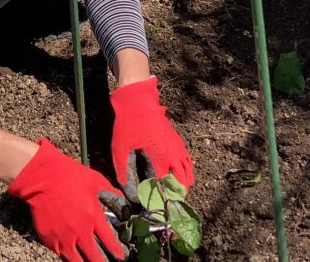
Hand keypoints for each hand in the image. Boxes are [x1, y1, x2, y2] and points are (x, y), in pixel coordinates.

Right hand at [7, 138, 127, 261]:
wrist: (41, 177)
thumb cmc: (69, 176)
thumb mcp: (96, 180)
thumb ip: (112, 193)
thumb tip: (126, 203)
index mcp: (93, 217)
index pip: (109, 242)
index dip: (117, 252)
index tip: (121, 257)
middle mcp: (79, 231)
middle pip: (94, 257)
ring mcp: (63, 237)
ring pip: (76, 261)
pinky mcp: (48, 238)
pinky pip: (59, 253)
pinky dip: (66, 255)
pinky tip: (70, 256)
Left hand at [110, 77, 193, 201]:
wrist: (138, 103)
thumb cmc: (128, 126)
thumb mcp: (120, 150)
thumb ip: (125, 173)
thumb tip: (128, 192)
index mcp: (159, 160)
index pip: (164, 189)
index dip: (158, 200)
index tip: (152, 207)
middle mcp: (173, 157)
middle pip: (182, 186)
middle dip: (174, 197)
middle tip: (164, 203)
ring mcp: (179, 149)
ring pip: (189, 176)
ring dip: (182, 187)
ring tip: (172, 195)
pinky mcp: (179, 143)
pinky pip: (189, 164)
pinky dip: (187, 174)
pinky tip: (180, 179)